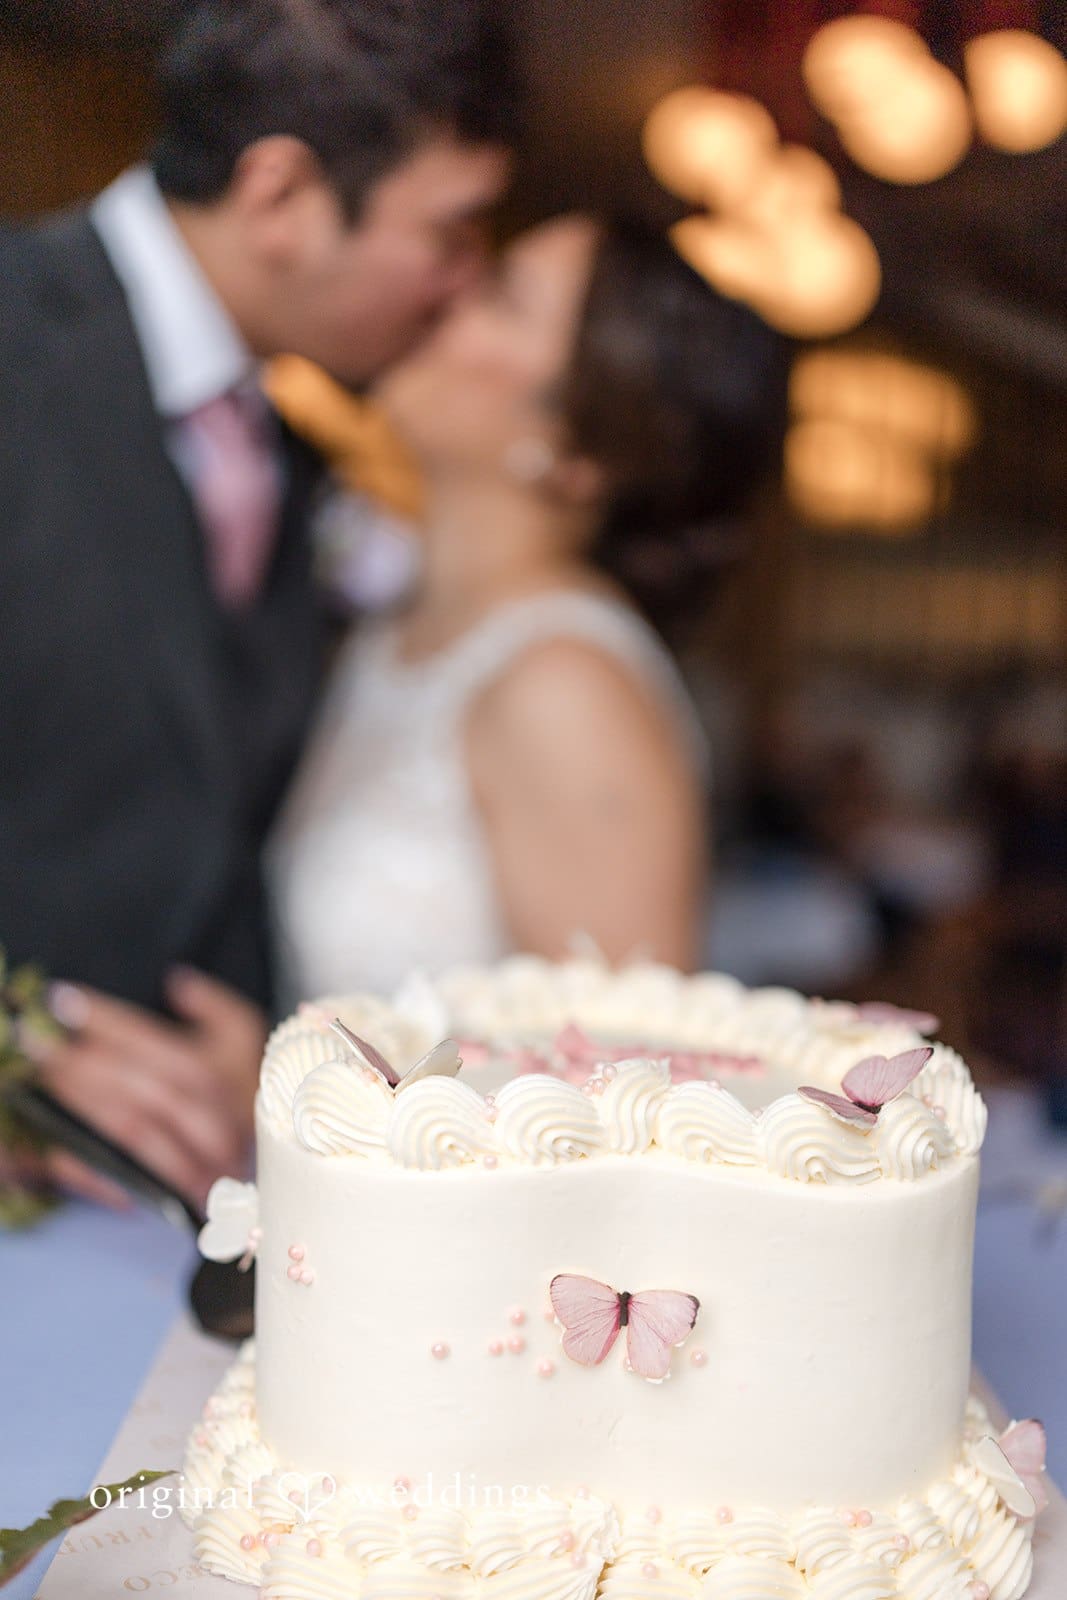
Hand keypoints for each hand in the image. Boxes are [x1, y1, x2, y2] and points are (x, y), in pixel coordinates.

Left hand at [31, 970, 267, 1213]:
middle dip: (87, 1063)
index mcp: (228, 1076)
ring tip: (46, 1076)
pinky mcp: (178, 1195)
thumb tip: (177, 982)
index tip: (64, 1000)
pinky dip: (89, 1163)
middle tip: (40, 1041)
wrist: (274, 1156)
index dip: (109, 1020)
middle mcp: (218, 1119)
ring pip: (132, 1130)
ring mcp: (199, 1161)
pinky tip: (56, 1142)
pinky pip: (125, 1181)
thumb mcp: (242, 1036)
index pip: (162, 1042)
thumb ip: (214, 1005)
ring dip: (83, 1103)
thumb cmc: (239, 1087)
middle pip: (145, 1088)